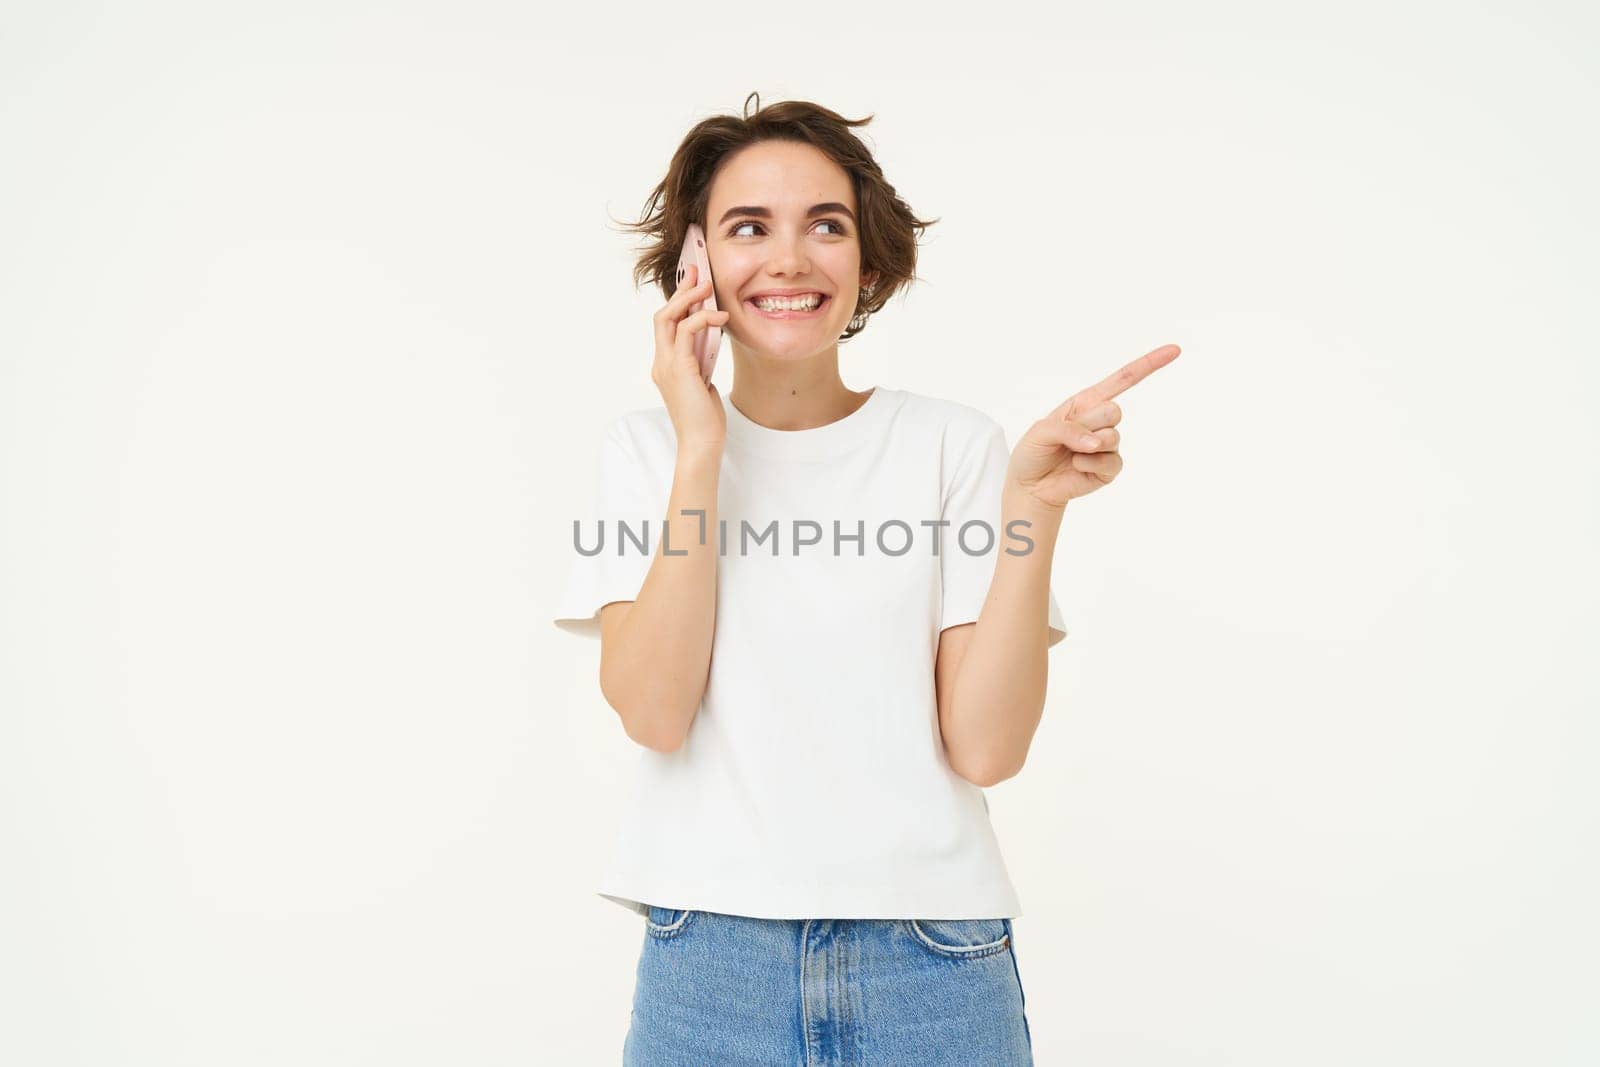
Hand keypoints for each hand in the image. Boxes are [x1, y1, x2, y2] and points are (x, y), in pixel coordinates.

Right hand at [652, 262, 730, 455]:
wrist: (701, 443)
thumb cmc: (705, 419)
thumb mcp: (704, 382)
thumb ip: (701, 361)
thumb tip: (710, 340)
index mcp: (665, 365)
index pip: (667, 326)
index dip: (678, 301)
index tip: (692, 282)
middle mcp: (661, 362)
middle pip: (662, 315)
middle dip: (679, 290)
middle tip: (696, 270)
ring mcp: (666, 365)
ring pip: (668, 318)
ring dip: (688, 298)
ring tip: (708, 285)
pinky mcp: (679, 368)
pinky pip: (686, 332)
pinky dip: (703, 318)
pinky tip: (721, 317)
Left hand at [1007, 344, 1181, 509]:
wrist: (1031, 485)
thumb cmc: (1033, 452)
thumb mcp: (1041, 431)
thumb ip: (1068, 429)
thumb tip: (1096, 444)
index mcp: (1086, 402)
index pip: (1122, 380)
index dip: (1149, 364)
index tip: (1174, 350)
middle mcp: (1100, 421)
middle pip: (1114, 411)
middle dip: (1089, 424)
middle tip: (1070, 437)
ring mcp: (1108, 445)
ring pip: (1112, 437)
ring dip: (1087, 447)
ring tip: (1071, 454)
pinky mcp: (1110, 468)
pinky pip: (1111, 462)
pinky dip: (1089, 465)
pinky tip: (1076, 467)